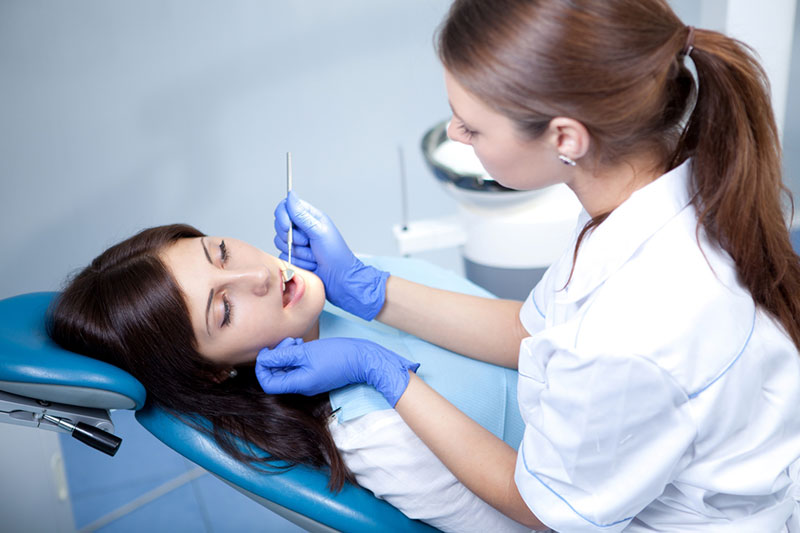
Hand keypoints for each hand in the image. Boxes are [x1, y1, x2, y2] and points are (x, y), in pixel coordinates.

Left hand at [255, 337, 418, 406]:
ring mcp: (310, 382)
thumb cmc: (338, 355)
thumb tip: (263, 358)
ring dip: (287, 354)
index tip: (268, 350)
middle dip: (276, 357)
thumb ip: (283, 356)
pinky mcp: (317, 375)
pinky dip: (297, 356)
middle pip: (277, 376)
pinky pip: (299, 368)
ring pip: (288, 370)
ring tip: (297, 341)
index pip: (268, 383)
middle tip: (288, 342)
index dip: (263, 367)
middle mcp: (303, 387)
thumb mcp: (306, 352)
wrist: (364, 359)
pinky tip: (304, 345)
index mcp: (299, 384)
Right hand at [273, 192, 389, 319]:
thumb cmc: (336, 255)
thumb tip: (291, 196)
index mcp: (310, 218)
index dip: (282, 216)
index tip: (287, 226)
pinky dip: (296, 262)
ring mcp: (297, 244)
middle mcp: (302, 229)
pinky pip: (283, 256)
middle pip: (280, 225)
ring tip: (312, 256)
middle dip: (292, 237)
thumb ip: (302, 215)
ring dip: (297, 252)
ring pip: (280, 242)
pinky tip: (310, 264)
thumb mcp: (319, 231)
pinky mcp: (293, 258)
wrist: (339, 280)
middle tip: (308, 244)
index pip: (286, 208)